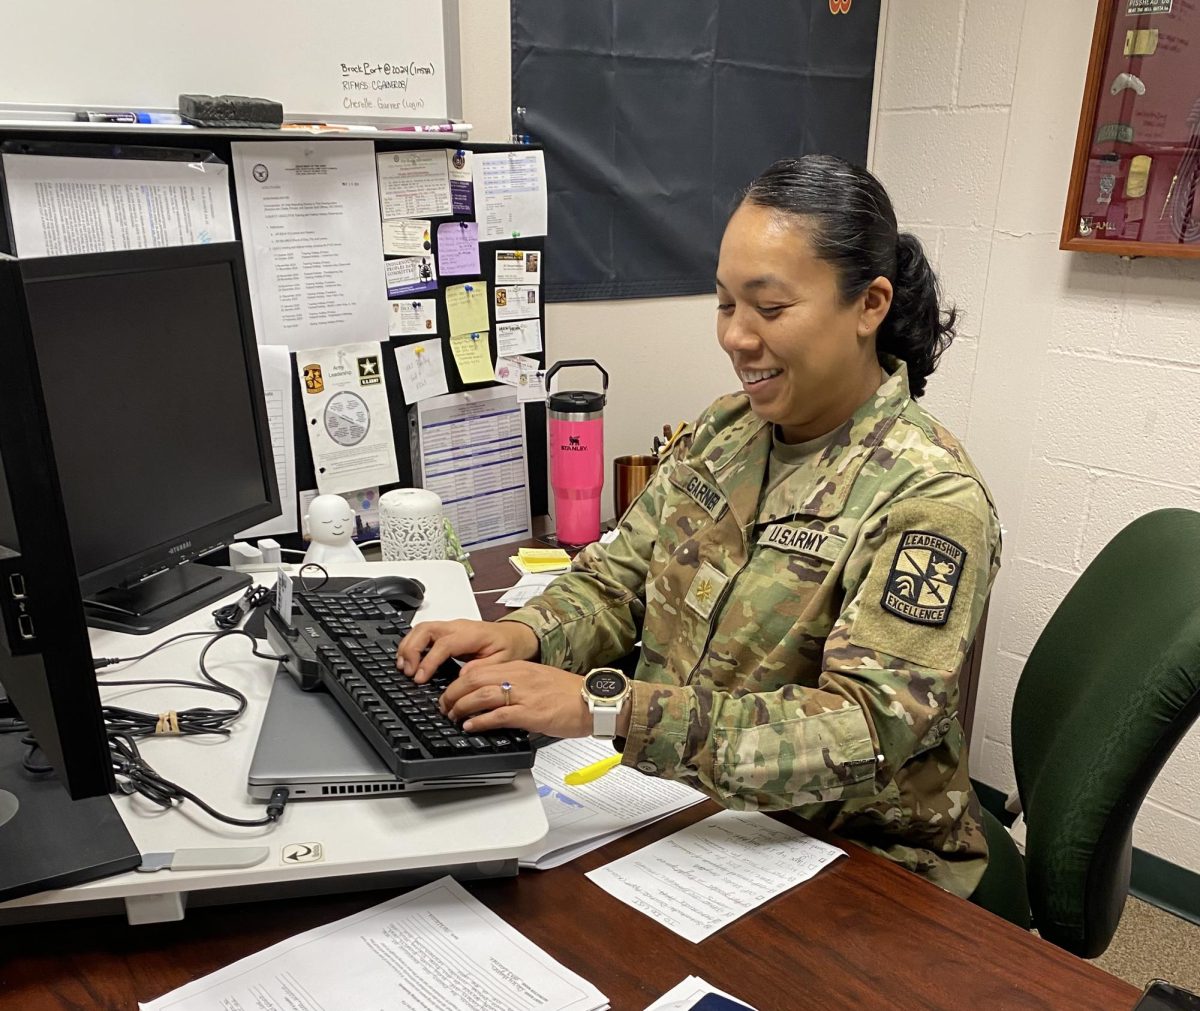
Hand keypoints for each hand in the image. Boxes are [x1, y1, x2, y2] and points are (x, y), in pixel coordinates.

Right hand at [396, 619, 537, 682]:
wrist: (516, 635)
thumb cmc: (510, 646)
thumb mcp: (504, 661)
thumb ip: (484, 668)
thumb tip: (463, 676)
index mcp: (472, 634)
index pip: (444, 644)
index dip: (429, 661)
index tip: (420, 678)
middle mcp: (458, 626)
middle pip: (426, 629)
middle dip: (412, 649)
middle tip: (407, 672)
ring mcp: (451, 627)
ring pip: (421, 628)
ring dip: (408, 646)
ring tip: (403, 667)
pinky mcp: (446, 631)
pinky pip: (423, 633)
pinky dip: (411, 644)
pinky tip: (408, 660)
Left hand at [440, 660, 591, 738]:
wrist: (595, 701)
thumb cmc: (571, 694)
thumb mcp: (540, 681)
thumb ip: (518, 684)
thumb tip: (495, 697)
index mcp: (521, 667)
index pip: (480, 667)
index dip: (459, 680)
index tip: (451, 691)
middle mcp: (520, 677)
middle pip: (474, 679)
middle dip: (453, 693)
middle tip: (445, 706)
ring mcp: (524, 694)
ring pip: (481, 695)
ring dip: (461, 707)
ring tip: (453, 717)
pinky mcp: (531, 712)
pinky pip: (498, 714)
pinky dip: (480, 720)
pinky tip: (470, 726)